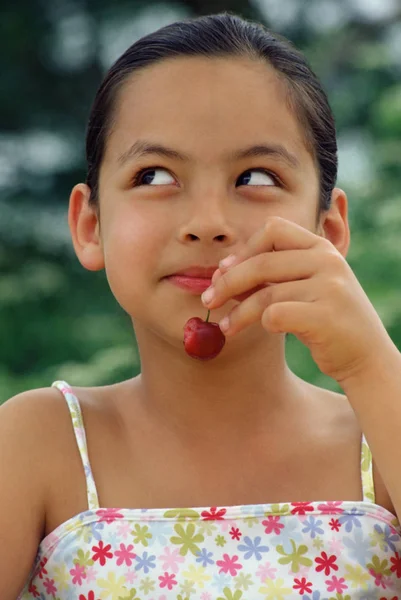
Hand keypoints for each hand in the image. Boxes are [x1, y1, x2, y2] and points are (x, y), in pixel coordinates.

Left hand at [201, 217, 392, 384]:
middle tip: (209, 299)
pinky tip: (256, 332)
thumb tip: (222, 271)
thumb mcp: (305, 289)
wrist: (366, 357)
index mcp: (321, 247)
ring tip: (225, 327)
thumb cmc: (326, 321)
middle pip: (262, 262)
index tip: (222, 270)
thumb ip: (272, 276)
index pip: (273, 230)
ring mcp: (329, 287)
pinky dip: (259, 324)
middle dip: (228, 282)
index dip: (243, 249)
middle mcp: (327, 261)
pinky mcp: (325, 316)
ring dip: (238, 312)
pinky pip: (275, 314)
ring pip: (265, 293)